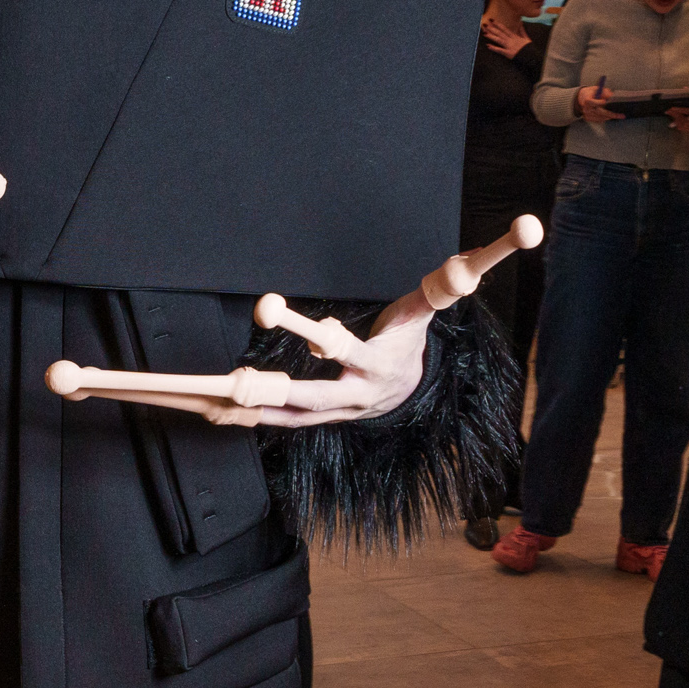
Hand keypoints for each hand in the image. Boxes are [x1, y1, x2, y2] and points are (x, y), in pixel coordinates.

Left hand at [239, 284, 437, 430]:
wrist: (409, 387)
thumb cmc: (406, 339)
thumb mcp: (421, 313)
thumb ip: (438, 289)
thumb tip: (464, 266)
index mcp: (378, 365)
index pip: (344, 349)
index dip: (319, 337)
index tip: (295, 325)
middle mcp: (358, 394)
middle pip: (316, 397)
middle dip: (278, 391)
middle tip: (241, 383)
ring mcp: (341, 412)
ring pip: (298, 415)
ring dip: (261, 409)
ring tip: (224, 401)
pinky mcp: (325, 419)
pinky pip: (291, 421)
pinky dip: (263, 417)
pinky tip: (233, 411)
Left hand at [479, 14, 529, 57]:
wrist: (532, 56)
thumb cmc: (529, 48)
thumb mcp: (526, 38)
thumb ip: (522, 31)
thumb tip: (521, 23)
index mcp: (514, 36)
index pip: (504, 29)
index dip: (497, 24)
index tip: (492, 20)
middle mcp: (510, 40)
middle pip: (500, 33)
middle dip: (492, 28)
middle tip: (485, 24)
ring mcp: (509, 46)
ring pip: (499, 40)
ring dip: (491, 36)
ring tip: (484, 33)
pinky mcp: (508, 53)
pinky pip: (500, 50)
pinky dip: (494, 48)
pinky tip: (488, 46)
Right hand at [575, 83, 615, 125]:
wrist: (582, 98)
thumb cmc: (591, 93)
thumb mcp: (597, 89)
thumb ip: (605, 92)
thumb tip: (612, 96)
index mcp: (587, 100)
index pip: (591, 102)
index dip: (598, 102)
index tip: (604, 101)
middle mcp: (586, 108)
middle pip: (599, 112)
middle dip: (611, 114)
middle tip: (621, 115)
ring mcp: (587, 114)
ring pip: (601, 117)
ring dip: (610, 117)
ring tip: (618, 115)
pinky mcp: (588, 118)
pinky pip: (599, 120)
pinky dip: (605, 118)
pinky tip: (610, 116)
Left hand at [667, 99, 688, 134]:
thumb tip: (684, 88)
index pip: (688, 110)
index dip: (678, 109)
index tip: (671, 107)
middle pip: (684, 119)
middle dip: (675, 115)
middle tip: (667, 111)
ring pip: (684, 125)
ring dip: (676, 120)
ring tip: (669, 114)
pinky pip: (685, 128)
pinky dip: (679, 124)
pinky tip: (674, 121)